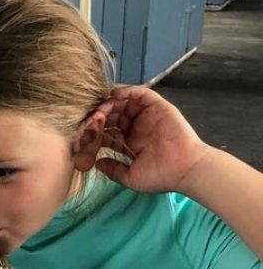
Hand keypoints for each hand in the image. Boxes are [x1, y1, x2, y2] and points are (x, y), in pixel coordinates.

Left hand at [96, 86, 210, 192]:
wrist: (184, 170)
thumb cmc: (160, 176)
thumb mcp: (130, 177)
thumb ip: (113, 170)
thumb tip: (96, 163)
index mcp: (129, 143)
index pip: (108, 132)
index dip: (95, 132)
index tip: (83, 134)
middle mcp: (137, 128)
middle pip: (113, 116)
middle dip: (100, 116)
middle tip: (89, 120)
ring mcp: (147, 117)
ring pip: (123, 104)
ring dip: (110, 104)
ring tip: (100, 109)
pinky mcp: (158, 107)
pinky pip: (141, 94)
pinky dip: (127, 92)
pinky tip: (115, 96)